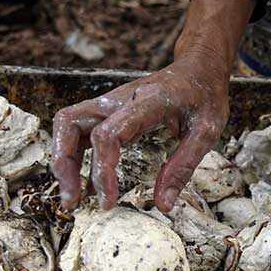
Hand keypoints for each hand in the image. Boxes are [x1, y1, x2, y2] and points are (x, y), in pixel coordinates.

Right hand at [51, 0, 254, 211]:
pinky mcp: (109, 111)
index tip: (108, 201)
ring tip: (73, 198)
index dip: (102, 170)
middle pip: (70, 123)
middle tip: (72, 202)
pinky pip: (81, 131)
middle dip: (64, 165)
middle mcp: (120, 99)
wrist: (199, 66)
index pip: (109, 134)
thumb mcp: (207, 131)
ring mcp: (110, 103)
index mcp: (147, 102)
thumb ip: (183, 166)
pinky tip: (86, 185)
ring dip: (63, 161)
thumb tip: (163, 205)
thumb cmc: (205, 95)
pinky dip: (75, 157)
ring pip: (68, 124)